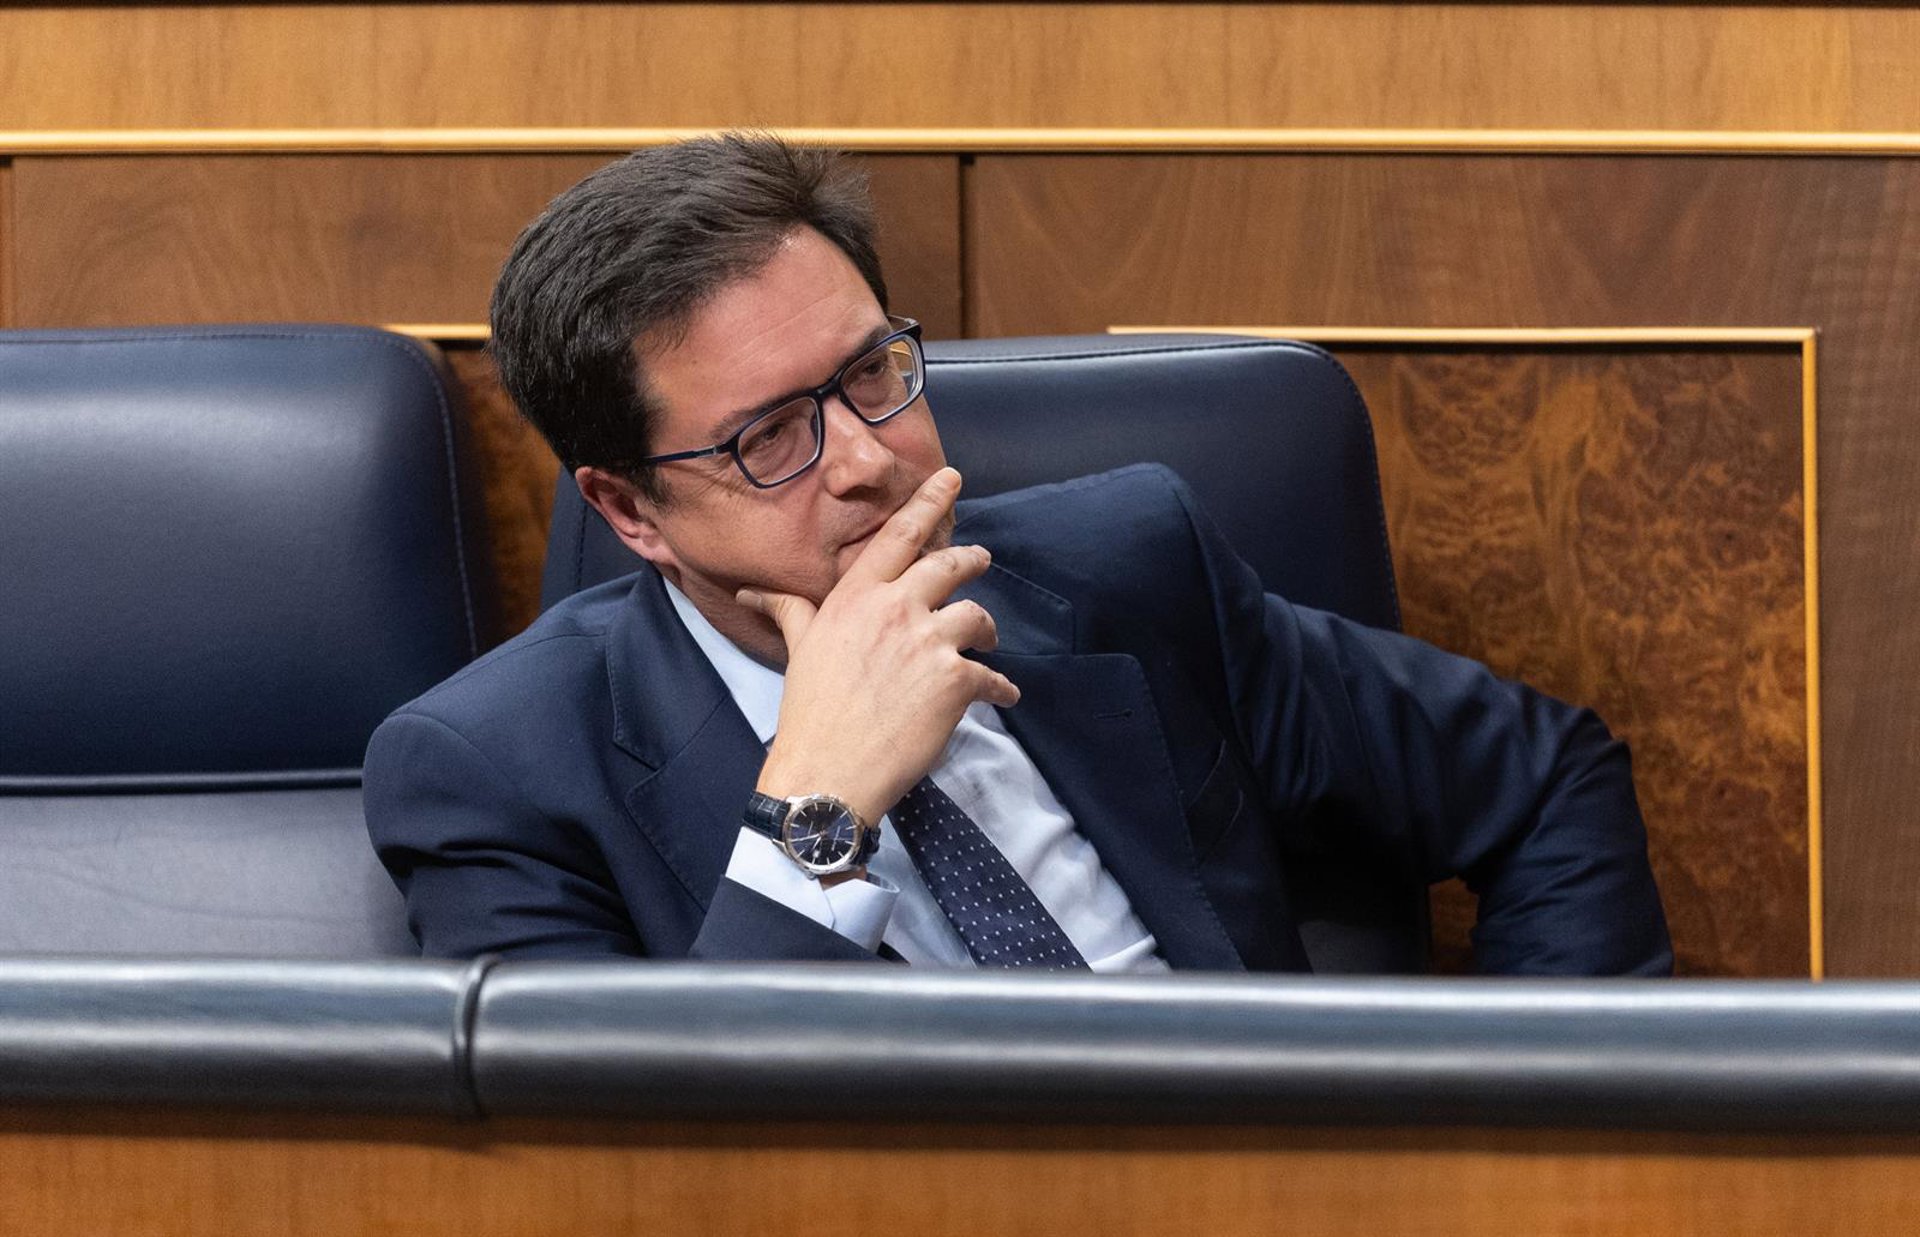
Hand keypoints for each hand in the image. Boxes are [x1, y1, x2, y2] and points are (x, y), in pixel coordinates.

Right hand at [739, 467, 1018, 825]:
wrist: (828, 770)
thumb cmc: (809, 711)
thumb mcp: (800, 649)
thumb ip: (789, 611)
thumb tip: (751, 592)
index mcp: (857, 597)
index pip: (899, 536)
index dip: (928, 502)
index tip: (950, 479)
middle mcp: (896, 609)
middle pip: (949, 565)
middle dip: (971, 559)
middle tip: (981, 558)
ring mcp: (929, 643)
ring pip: (976, 616)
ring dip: (987, 629)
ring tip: (987, 642)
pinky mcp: (956, 681)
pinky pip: (992, 675)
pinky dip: (1001, 686)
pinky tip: (1004, 695)